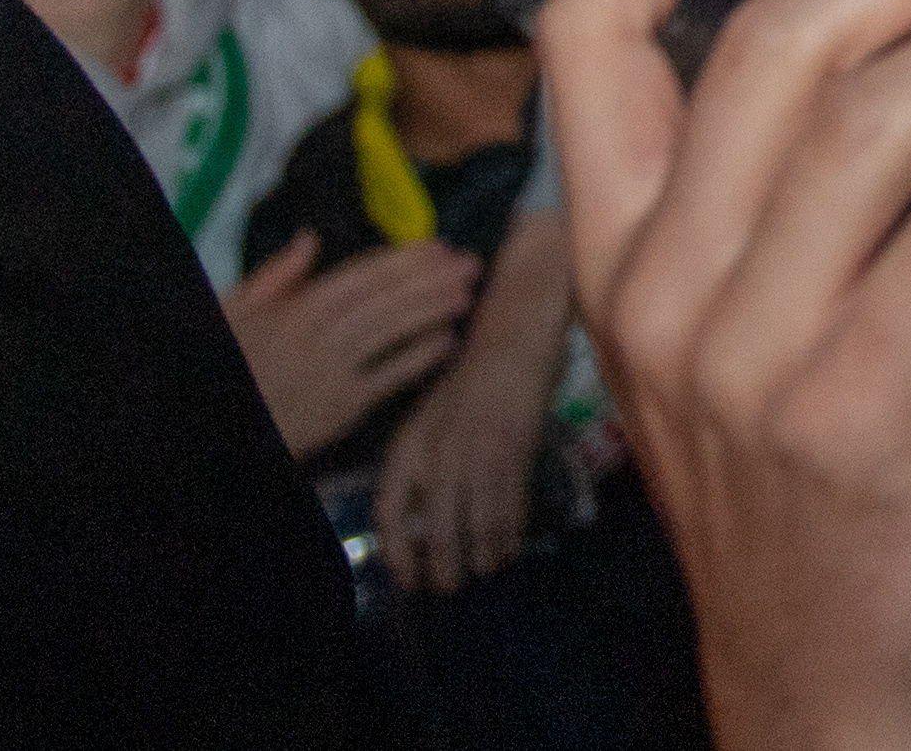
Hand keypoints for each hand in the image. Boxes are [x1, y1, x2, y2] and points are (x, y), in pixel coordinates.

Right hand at [222, 233, 480, 457]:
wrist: (222, 426)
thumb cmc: (230, 365)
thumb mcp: (232, 315)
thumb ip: (273, 277)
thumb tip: (309, 239)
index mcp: (294, 310)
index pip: (360, 276)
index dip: (403, 259)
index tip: (437, 246)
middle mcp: (316, 337)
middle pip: (384, 299)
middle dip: (431, 278)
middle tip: (471, 262)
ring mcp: (331, 373)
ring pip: (390, 332)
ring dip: (432, 310)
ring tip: (465, 293)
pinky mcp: (340, 408)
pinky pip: (388, 378)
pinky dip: (419, 359)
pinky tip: (447, 341)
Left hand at [377, 207, 573, 591]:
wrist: (519, 324)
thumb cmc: (479, 367)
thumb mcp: (440, 411)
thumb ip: (431, 457)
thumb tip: (431, 512)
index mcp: (412, 437)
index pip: (391, 507)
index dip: (397, 548)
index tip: (408, 576)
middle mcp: (439, 446)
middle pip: (434, 522)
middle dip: (442, 561)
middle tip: (449, 587)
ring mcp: (478, 445)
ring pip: (474, 517)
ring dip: (479, 552)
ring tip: (483, 573)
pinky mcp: (515, 441)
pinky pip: (509, 499)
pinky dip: (509, 529)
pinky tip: (510, 546)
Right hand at [539, 0, 910, 750]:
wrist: (856, 707)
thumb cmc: (854, 499)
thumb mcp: (794, 332)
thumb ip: (840, 206)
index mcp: (627, 255)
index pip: (587, 50)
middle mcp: (665, 295)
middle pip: (772, 49)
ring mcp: (748, 358)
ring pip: (873, 124)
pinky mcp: (851, 416)